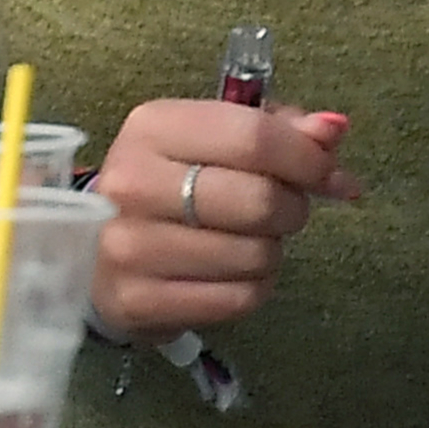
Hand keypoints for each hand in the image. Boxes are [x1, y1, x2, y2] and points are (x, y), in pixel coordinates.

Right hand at [88, 98, 357, 342]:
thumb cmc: (168, 186)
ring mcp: (129, 244)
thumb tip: (333, 128)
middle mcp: (132, 182)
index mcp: (151, 128)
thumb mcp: (211, 141)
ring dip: (269, 253)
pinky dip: (252, 289)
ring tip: (244, 242)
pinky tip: (228, 274)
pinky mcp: (138, 299)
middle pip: (260, 200)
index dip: (308, 158)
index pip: (252, 137)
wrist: (94, 250)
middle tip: (279, 213)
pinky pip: (240, 299)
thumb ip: (277, 129)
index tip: (329, 176)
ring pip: (256, 256)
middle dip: (291, 210)